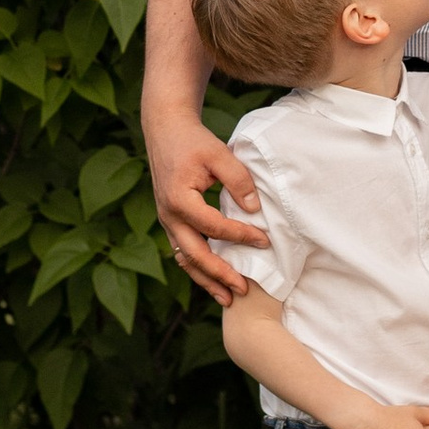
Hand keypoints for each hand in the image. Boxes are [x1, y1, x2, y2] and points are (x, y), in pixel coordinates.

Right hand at [145, 110, 267, 301]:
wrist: (164, 130)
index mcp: (179, 200)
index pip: (214, 228)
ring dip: (206, 280)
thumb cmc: (193, 141)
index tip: (264, 241)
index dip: (241, 236)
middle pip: (195, 255)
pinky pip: (183, 250)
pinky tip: (213, 277)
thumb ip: (238, 181)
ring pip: (185, 259)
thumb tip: (255, 210)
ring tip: (227, 298)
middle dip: (220, 275)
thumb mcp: (218, 154)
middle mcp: (168, 215)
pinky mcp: (170, 220)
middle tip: (243, 289)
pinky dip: (198, 267)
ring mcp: (166, 220)